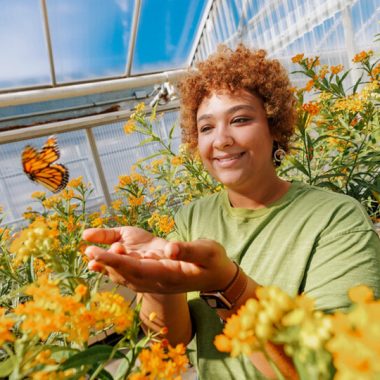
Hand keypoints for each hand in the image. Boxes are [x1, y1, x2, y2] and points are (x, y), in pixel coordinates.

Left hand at [82, 227, 235, 293]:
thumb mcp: (207, 252)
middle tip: (89, 251)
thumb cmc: (213, 261)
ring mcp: (155, 281)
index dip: (116, 262)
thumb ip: (188, 250)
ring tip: (90, 254)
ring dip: (107, 266)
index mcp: (169, 275)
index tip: (98, 253)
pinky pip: (129, 274)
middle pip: (127, 274)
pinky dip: (114, 268)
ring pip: (126, 276)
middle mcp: (158, 281)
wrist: (216, 276)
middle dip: (107, 263)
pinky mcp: (154, 276)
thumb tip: (169, 248)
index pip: (138, 269)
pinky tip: (101, 262)